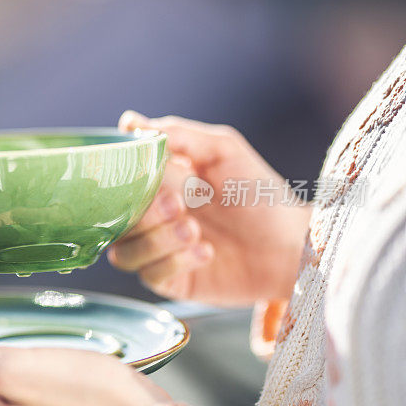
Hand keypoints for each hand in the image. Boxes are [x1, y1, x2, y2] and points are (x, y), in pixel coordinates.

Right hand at [108, 111, 310, 304]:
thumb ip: (178, 135)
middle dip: (143, 212)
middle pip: (114, 221)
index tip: (143, 175)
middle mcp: (150, 218)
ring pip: (123, 253)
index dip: (123, 181)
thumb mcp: (223, 150)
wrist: (292, 244)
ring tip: (193, 230)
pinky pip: (150, 276)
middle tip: (179, 204)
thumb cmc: (259, 194)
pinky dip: (174, 262)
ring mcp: (158, 252)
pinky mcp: (172, 282)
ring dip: (155, 240)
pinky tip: (205, 251)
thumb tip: (129, 123)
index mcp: (156, 184)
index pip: (116, 183)